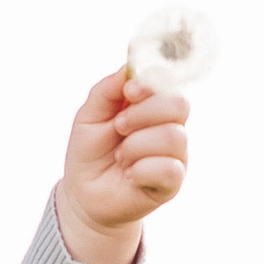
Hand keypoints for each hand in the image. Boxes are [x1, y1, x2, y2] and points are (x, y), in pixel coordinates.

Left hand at [56, 67, 188, 263]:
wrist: (84, 194)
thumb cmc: (90, 151)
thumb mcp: (90, 115)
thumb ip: (108, 89)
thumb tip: (130, 68)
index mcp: (152, 105)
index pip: (169, 83)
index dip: (151, 83)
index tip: (129, 92)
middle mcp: (169, 126)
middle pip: (179, 104)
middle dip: (144, 113)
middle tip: (119, 127)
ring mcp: (174, 154)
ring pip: (173, 137)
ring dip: (137, 145)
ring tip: (120, 156)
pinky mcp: (172, 182)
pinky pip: (169, 168)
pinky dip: (141, 169)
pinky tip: (129, 174)